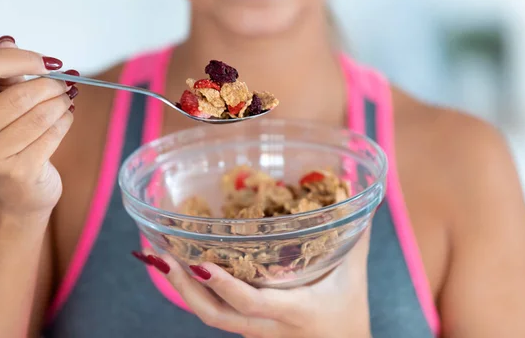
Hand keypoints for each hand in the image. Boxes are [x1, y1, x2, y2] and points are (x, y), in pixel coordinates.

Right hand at [0, 36, 77, 216]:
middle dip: (51, 85)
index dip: (23, 58)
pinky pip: (52, 134)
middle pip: (20, 94)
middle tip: (65, 83)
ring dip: (61, 103)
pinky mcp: (16, 172)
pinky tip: (65, 119)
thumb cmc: (8, 142)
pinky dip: (65, 121)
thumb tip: (8, 40)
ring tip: (66, 100)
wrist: (16, 194)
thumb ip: (2, 73)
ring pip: (40, 115)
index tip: (48, 62)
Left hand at [135, 229, 372, 337]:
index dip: (223, 286)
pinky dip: (198, 295)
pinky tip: (188, 272)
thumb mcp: (354, 276)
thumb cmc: (350, 314)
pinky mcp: (251, 331)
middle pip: (216, 317)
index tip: (199, 264)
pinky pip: (219, 315)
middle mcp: (268, 326)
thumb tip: (360, 201)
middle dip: (185, 289)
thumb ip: (355, 236)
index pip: (251, 302)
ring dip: (185, 291)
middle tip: (164, 256)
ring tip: (165, 260)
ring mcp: (256, 332)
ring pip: (212, 318)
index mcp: (294, 310)